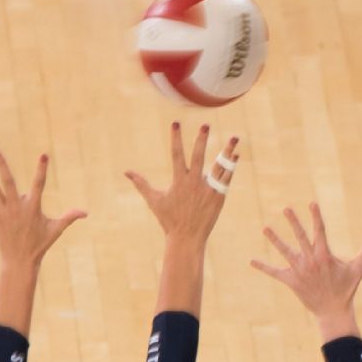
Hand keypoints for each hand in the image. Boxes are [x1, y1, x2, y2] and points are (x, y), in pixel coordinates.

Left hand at [0, 153, 85, 267]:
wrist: (20, 261)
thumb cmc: (40, 245)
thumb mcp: (56, 230)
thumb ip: (69, 217)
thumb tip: (85, 213)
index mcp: (33, 208)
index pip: (39, 184)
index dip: (42, 170)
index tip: (44, 155)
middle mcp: (16, 207)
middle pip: (8, 182)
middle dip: (2, 166)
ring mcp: (3, 212)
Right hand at [125, 122, 239, 248]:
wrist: (187, 238)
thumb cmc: (169, 220)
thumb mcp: (154, 200)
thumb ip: (141, 183)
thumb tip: (126, 172)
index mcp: (179, 181)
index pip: (176, 154)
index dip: (176, 138)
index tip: (176, 123)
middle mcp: (194, 183)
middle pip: (199, 156)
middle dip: (202, 140)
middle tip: (206, 125)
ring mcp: (208, 189)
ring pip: (219, 166)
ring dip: (227, 151)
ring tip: (234, 137)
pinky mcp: (218, 197)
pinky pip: (226, 178)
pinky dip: (231, 167)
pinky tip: (235, 155)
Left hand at [251, 204, 361, 340]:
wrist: (334, 311)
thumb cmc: (347, 288)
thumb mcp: (358, 268)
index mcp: (325, 255)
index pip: (319, 231)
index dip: (316, 216)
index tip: (312, 203)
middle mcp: (310, 261)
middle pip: (300, 237)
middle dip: (293, 222)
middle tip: (286, 208)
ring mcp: (299, 271)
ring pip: (285, 252)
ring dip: (275, 240)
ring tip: (265, 228)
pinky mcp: (291, 281)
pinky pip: (275, 273)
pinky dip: (263, 267)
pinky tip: (251, 261)